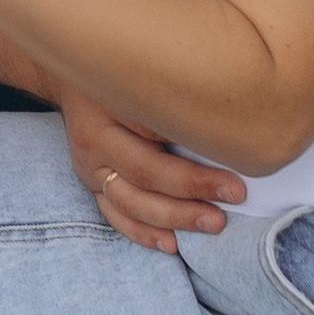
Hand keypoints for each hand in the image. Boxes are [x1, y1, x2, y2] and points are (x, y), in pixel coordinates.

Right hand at [60, 89, 245, 250]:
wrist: (77, 72)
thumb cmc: (122, 70)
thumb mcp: (144, 75)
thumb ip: (175, 101)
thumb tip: (227, 127)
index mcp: (109, 108)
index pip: (156, 143)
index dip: (196, 169)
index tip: (236, 184)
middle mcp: (94, 141)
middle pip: (143, 177)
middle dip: (189, 197)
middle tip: (229, 208)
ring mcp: (89, 166)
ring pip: (129, 203)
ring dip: (172, 219)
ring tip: (210, 225)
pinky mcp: (90, 182)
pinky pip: (115, 215)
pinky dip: (142, 232)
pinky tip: (171, 244)